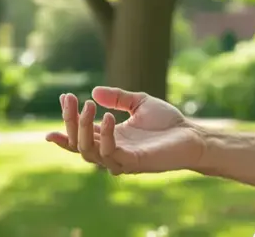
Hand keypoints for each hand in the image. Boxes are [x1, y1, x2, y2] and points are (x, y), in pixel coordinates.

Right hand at [45, 87, 205, 174]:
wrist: (192, 135)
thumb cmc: (167, 122)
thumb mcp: (139, 103)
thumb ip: (118, 98)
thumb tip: (94, 91)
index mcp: (111, 138)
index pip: (81, 134)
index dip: (68, 120)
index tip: (63, 98)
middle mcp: (112, 152)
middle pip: (79, 143)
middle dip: (71, 121)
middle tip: (70, 99)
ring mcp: (121, 160)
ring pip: (88, 151)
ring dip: (84, 128)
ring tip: (88, 106)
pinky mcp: (134, 163)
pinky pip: (111, 153)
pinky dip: (106, 136)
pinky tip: (108, 116)